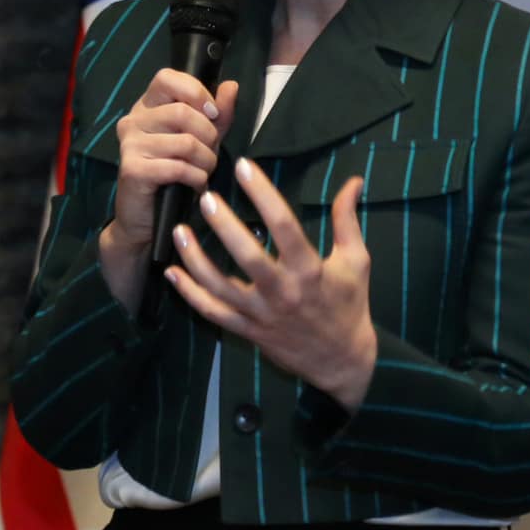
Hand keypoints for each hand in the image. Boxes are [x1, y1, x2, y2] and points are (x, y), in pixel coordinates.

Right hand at [99, 70, 237, 310]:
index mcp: (147, 106)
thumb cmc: (176, 174)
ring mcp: (129, 144)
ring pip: (185, 142)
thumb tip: (231, 85)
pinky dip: (196, 177)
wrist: (148, 219)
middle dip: (209, 135)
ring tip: (204, 172)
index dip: (196, 92)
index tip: (213, 114)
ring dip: (206, 160)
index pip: (167, 77)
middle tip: (210, 154)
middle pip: (182, 112)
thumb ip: (218, 113)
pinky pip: (177, 167)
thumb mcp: (204, 139)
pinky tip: (195, 184)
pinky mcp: (132, 169)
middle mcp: (133, 120)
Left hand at [167, 158, 377, 411]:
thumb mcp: (356, 260)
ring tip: (179, 231)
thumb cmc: (349, 305)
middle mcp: (283, 293)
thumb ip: (347, 219)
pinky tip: (173, 273)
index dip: (264, 194)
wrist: (343, 362)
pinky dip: (190, 294)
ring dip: (196, 260)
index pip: (285, 226)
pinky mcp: (248, 331)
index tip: (245, 167)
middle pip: (248, 257)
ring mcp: (262, 315)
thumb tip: (353, 180)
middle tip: (206, 198)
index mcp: (310, 271)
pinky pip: (213, 313)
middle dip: (225, 226)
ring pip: (221, 288)